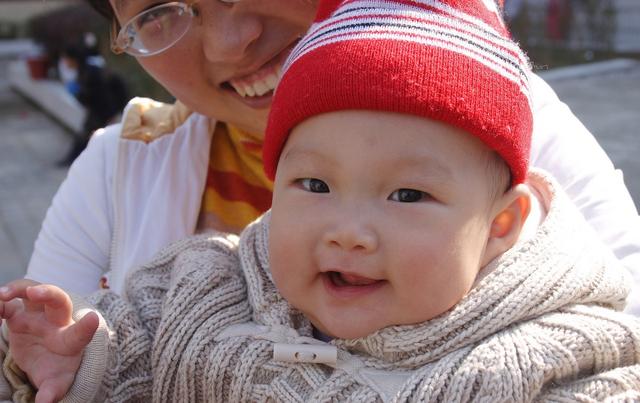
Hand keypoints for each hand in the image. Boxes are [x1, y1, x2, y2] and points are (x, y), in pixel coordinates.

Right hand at [0, 279, 98, 402]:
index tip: (93, 319)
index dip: (87, 327)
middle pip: (59, 301)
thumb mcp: (58, 382)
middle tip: (34, 292)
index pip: (81, 333)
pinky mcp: (20, 316)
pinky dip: (2, 302)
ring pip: (33, 292)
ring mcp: (38, 316)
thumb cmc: (58, 369)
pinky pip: (11, 305)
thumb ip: (54, 391)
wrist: (48, 357)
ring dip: (20, 289)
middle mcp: (56, 322)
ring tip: (1, 295)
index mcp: (71, 340)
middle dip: (49, 293)